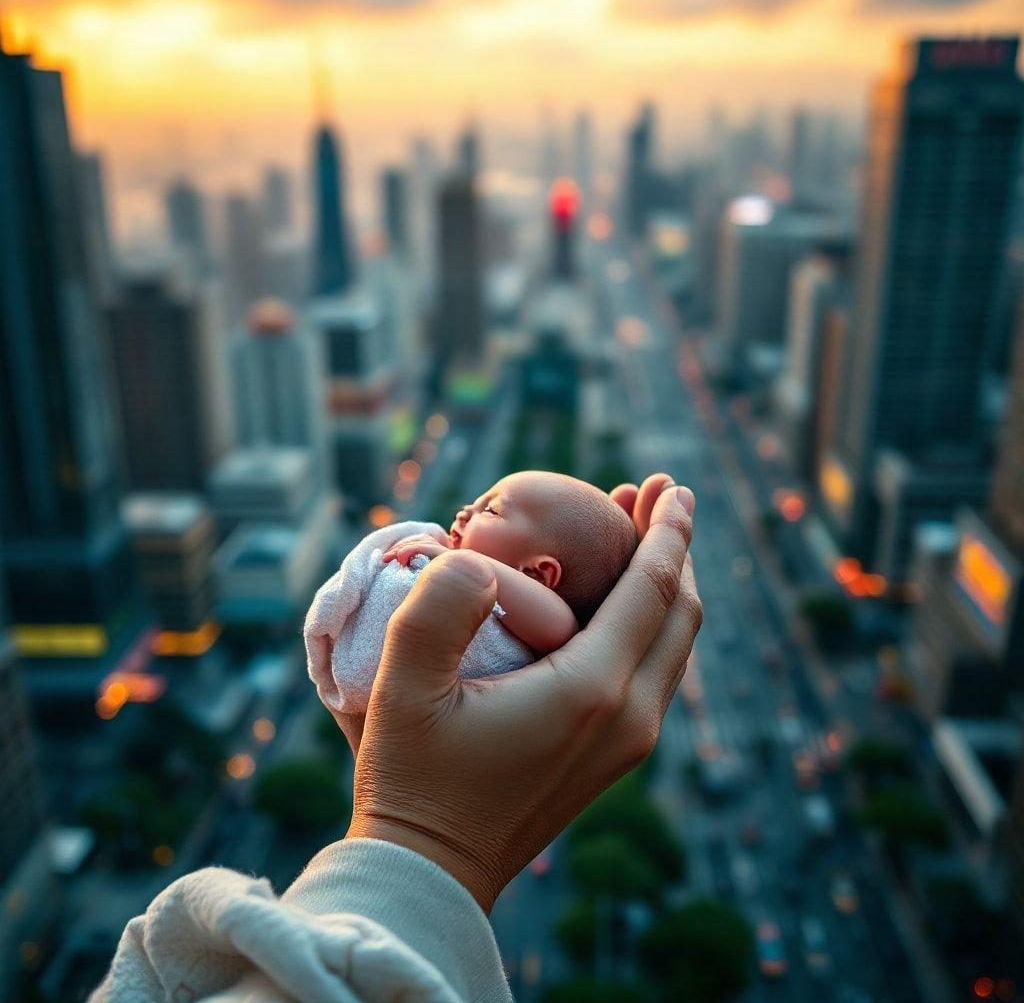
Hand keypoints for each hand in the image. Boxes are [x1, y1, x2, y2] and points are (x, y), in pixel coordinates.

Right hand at [346, 480, 700, 911]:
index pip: (653, 589)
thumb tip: (477, 560)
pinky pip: (654, 671)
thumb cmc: (413, 779)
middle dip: (675, 548)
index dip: (668, 531)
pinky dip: (650, 622)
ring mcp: (629, 742)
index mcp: (590, 691)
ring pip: (673, 644)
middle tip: (658, 493)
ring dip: (666, 583)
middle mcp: (629, 717)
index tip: (675, 485)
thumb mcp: (402, 688)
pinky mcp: (615, 756)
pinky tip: (618, 600)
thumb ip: (436, 609)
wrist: (433, 875)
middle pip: (679, 613)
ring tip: (641, 533)